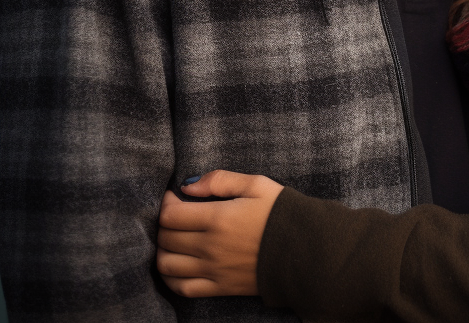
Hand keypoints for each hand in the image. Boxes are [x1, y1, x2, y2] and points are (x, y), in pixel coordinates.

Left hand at [157, 170, 283, 296]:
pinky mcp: (220, 288)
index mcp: (218, 218)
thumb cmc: (281, 212)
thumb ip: (220, 180)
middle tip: (176, 214)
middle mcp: (210, 247)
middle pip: (166, 238)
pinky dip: (171, 278)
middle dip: (164, 224)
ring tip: (174, 238)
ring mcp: (213, 270)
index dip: (165, 203)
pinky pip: (182, 288)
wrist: (305, 249)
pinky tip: (176, 266)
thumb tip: (189, 185)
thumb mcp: (256, 184)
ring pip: (168, 265)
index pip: (171, 215)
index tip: (173, 196)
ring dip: (163, 250)